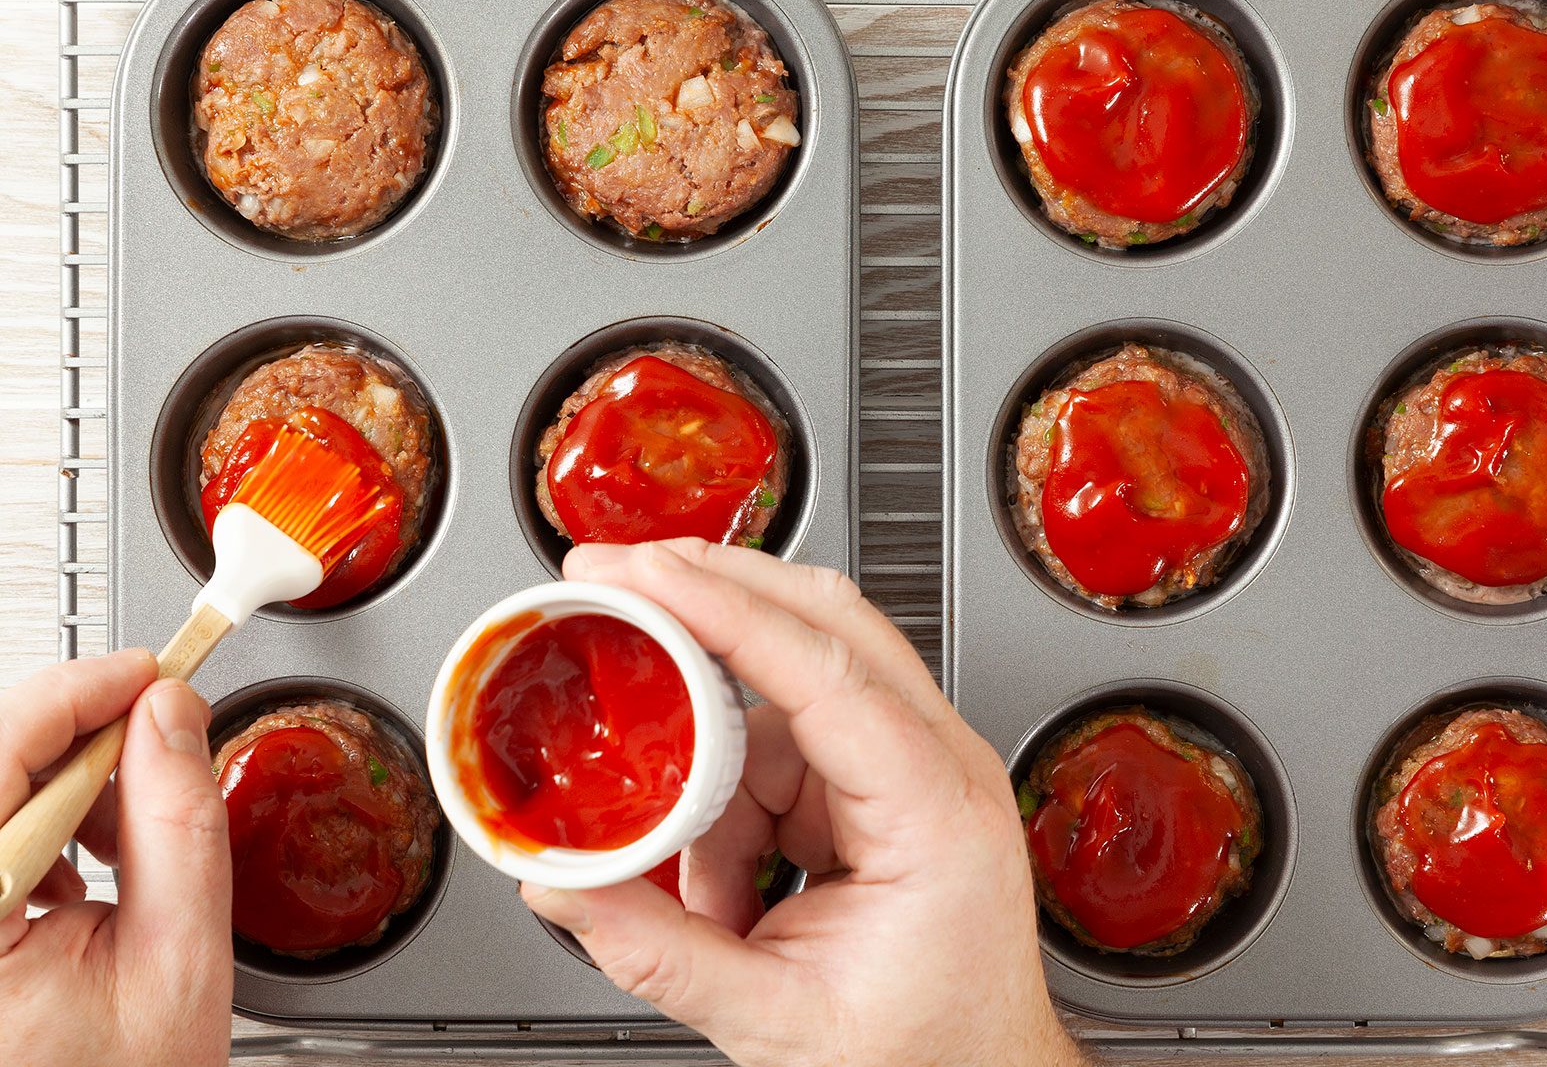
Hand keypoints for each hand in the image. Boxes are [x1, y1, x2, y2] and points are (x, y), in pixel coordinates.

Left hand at [0, 651, 231, 1066]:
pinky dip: (28, 827)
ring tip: (116, 845)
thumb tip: (170, 713)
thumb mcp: (179, 957)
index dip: (80, 690)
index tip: (150, 672)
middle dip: (76, 739)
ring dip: (53, 785)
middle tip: (155, 752)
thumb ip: (178, 823)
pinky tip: (74, 876)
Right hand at [523, 540, 1085, 1066]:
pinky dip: (734, 797)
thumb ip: (660, 954)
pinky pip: (786, 744)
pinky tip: (734, 886)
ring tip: (711, 892)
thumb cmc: (927, 1052)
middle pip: (823, 621)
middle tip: (612, 581)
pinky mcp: (883, 778)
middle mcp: (938, 764)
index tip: (644, 575)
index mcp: (936, 812)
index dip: (725, 609)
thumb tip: (562, 884)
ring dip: (716, 760)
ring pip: (787, 691)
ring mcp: (914, 762)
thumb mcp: (780, 1024)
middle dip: (710, 592)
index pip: (826, 671)